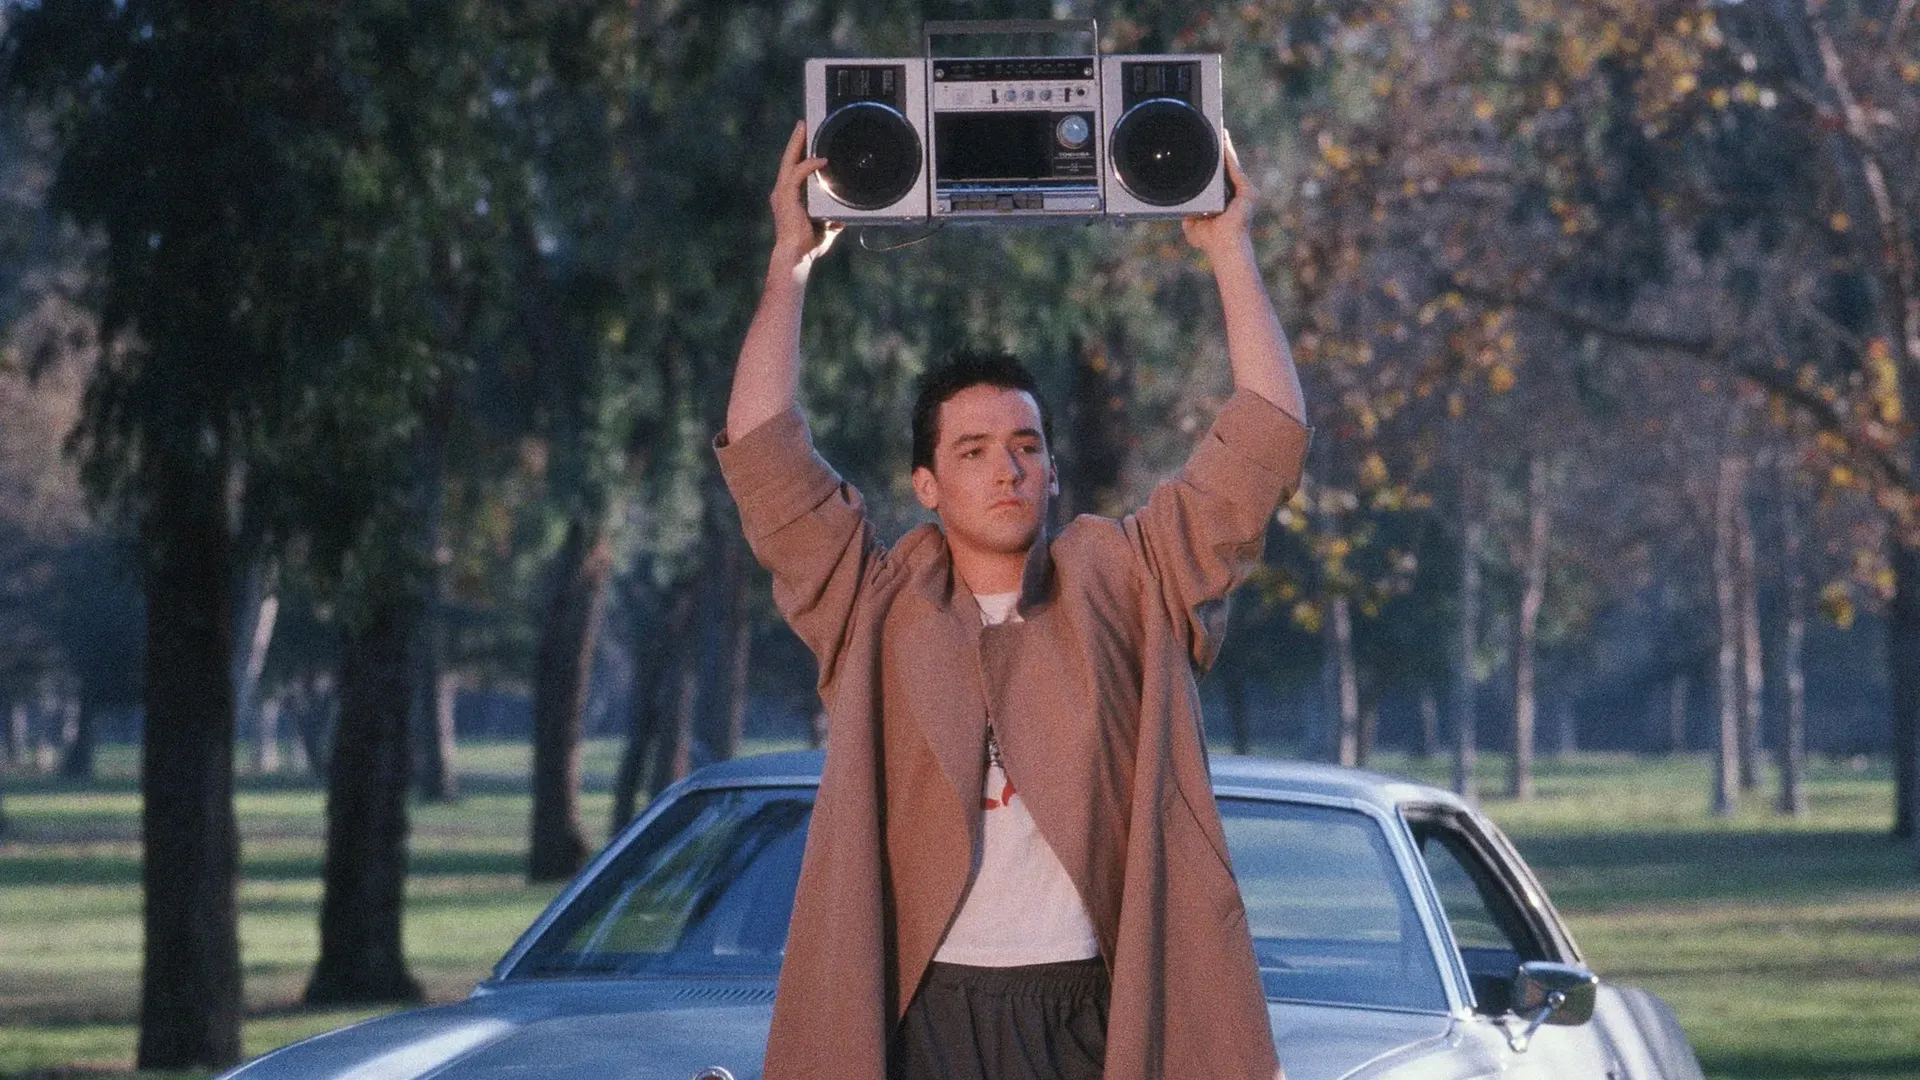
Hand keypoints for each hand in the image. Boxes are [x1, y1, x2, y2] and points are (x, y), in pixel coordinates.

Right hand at [769, 120, 842, 276]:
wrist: (795, 255)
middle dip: (795, 141)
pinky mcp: (786, 195)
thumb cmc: (807, 246)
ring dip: (797, 143)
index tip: (806, 141)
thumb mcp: (824, 229)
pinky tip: (822, 160)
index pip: (793, 170)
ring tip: (805, 128)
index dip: (799, 154)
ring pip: (789, 160)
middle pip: (788, 159)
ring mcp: (782, 192)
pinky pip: (798, 174)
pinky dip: (810, 165)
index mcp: (788, 198)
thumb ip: (831, 222)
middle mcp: (781, 192)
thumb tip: (840, 221)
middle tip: (802, 124)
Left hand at [1180, 130, 1254, 262]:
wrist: (1223, 247)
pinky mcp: (1248, 192)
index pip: (1218, 178)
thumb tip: (1179, 206)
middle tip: (1214, 132)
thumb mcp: (1192, 224)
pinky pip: (1236, 169)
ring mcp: (1243, 193)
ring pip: (1232, 166)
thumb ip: (1188, 214)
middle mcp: (1235, 195)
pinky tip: (1224, 142)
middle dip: (1220, 151)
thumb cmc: (1209, 240)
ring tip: (1219, 131)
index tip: (1206, 149)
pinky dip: (1230, 156)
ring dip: (1226, 148)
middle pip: (1226, 168)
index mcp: (1223, 201)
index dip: (1212, 164)